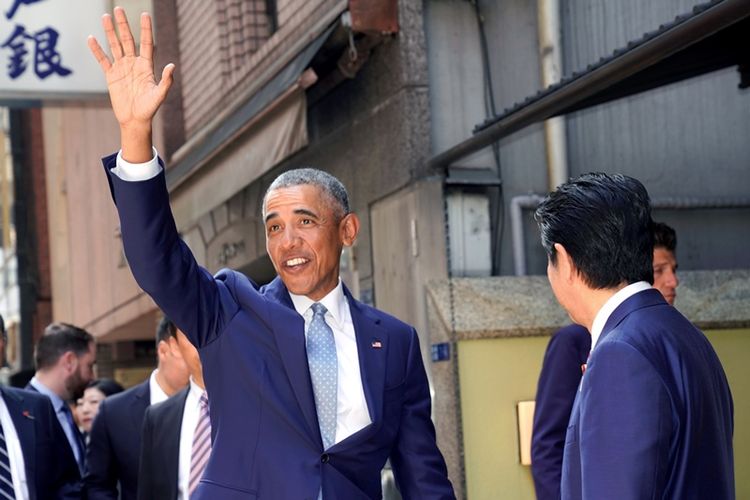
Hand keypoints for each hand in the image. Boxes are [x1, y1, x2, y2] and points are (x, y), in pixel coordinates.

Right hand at [88, 7, 173, 160]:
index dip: (145, 29)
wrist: (135, 120)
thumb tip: (172, 66)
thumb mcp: (159, 95)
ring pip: (115, 46)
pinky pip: (103, 60)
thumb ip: (166, 81)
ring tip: (105, 17)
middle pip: (128, 40)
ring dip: (110, 32)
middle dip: (123, 25)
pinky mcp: (111, 76)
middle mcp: (133, 64)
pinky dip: (97, 50)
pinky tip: (91, 38)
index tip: (144, 14)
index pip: (146, 43)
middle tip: (118, 9)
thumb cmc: (149, 109)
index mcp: (146, 66)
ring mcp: (121, 68)